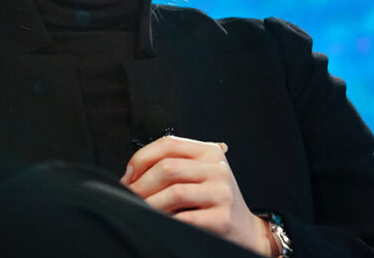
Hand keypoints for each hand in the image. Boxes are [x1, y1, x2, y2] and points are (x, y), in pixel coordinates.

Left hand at [120, 135, 275, 255]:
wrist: (244, 229)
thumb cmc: (214, 200)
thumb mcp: (199, 174)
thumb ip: (172, 166)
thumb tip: (130, 175)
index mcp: (209, 151)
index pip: (168, 144)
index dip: (142, 158)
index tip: (129, 175)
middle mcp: (218, 168)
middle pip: (168, 168)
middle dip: (141, 185)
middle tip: (130, 196)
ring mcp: (221, 192)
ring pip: (174, 193)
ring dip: (150, 204)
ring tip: (142, 210)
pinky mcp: (222, 218)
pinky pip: (186, 218)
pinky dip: (166, 220)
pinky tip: (160, 221)